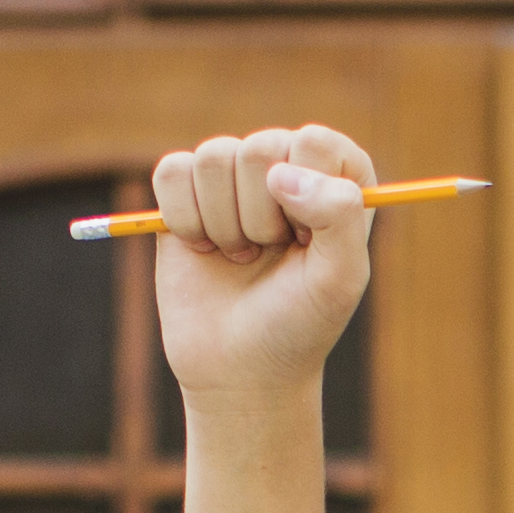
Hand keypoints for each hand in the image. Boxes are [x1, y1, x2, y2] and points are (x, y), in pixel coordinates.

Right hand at [149, 122, 375, 405]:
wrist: (240, 369)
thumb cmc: (300, 324)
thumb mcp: (341, 279)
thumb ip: (339, 214)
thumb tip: (281, 173)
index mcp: (336, 174)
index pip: (313, 143)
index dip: (305, 198)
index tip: (304, 242)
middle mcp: (286, 164)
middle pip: (260, 148)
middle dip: (260, 217)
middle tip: (269, 254)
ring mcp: (233, 175)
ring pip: (214, 157)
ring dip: (224, 223)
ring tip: (240, 255)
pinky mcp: (185, 191)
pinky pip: (172, 172)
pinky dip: (184, 219)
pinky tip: (204, 248)